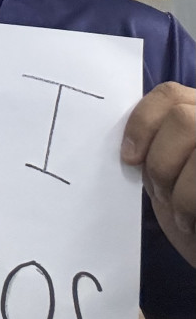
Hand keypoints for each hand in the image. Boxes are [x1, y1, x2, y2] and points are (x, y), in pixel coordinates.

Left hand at [121, 81, 195, 267]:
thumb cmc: (192, 214)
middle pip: (182, 118)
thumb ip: (158, 145)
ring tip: (180, 212)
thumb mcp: (170, 173)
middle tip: (159, 192)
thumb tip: (129, 141)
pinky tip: (192, 224)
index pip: (169, 94)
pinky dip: (189, 205)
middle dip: (160, 161)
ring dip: (178, 187)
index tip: (129, 157)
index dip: (143, 121)